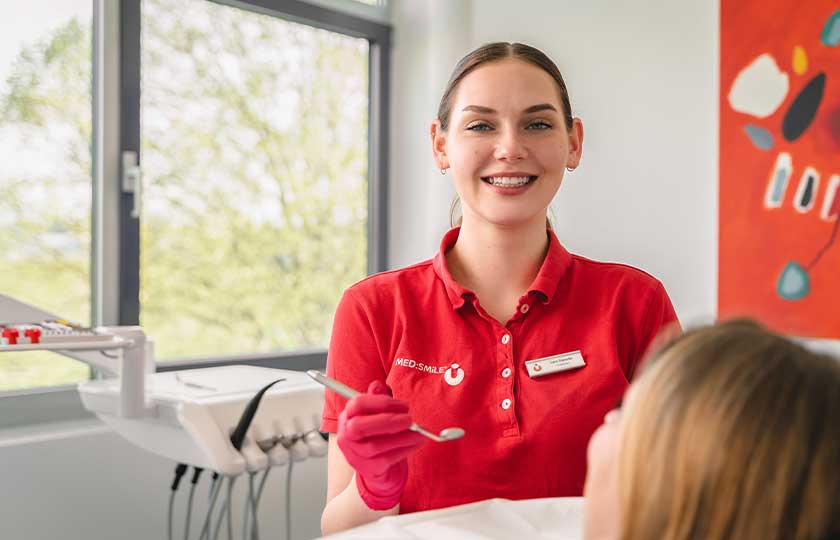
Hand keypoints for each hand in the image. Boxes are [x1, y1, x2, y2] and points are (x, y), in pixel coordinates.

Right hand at [337, 380, 425, 509]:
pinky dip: (404, 450)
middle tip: (409, 420)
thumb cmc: (380, 435)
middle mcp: (346, 435)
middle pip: (359, 427)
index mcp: (348, 416)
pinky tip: (416, 443)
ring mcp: (355, 454)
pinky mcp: (368, 469)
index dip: (382, 402)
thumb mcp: (379, 414)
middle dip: (386, 421)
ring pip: (375, 446)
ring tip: (419, 433)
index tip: (403, 406)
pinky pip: (386, 459)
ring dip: (402, 438)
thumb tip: (377, 385)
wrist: (380, 468)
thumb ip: (379, 399)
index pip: (358, 405)